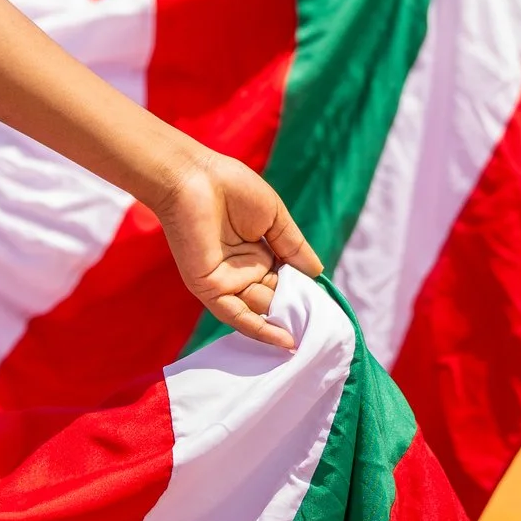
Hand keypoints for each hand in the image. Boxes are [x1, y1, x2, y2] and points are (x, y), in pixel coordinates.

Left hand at [152, 147, 322, 349]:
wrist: (193, 178)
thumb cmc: (232, 188)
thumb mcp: (274, 217)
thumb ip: (293, 246)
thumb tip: (317, 273)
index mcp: (257, 252)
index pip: (285, 280)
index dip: (304, 293)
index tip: (327, 308)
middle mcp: (243, 269)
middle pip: (275, 298)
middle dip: (297, 312)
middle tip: (325, 328)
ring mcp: (227, 280)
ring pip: (261, 310)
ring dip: (285, 324)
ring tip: (315, 336)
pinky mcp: (209, 287)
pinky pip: (237, 315)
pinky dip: (261, 330)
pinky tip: (286, 341)